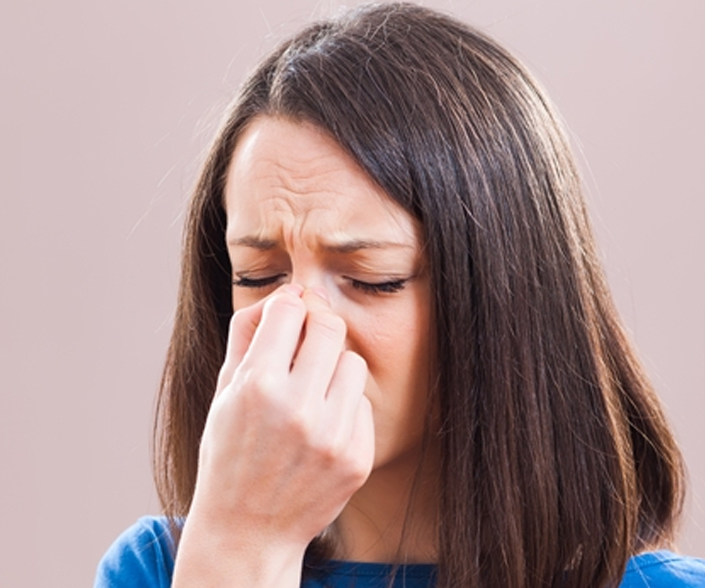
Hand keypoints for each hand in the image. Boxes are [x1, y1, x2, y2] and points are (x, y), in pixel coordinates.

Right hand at [173, 284, 374, 586]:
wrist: (248, 531)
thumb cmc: (229, 455)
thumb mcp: (223, 393)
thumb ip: (248, 335)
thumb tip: (286, 292)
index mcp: (257, 386)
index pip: (290, 308)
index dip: (288, 305)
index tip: (288, 313)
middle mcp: (298, 408)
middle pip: (331, 327)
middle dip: (317, 325)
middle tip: (305, 341)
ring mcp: (332, 436)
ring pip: (353, 362)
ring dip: (333, 367)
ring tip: (310, 391)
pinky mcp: (358, 458)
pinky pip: (362, 404)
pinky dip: (343, 407)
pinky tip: (319, 428)